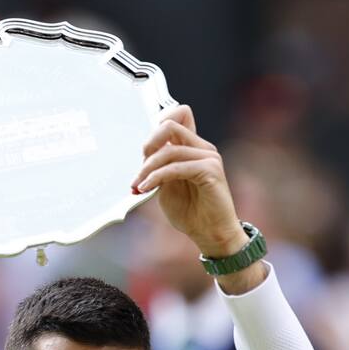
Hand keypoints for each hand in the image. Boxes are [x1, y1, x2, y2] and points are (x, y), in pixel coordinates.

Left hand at [132, 105, 264, 293]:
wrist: (210, 234)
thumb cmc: (191, 213)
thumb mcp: (166, 186)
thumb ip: (158, 167)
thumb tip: (144, 154)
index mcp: (193, 148)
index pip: (179, 115)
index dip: (156, 126)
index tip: (143, 152)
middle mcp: (202, 147)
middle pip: (169, 125)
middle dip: (148, 145)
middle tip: (138, 169)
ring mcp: (208, 157)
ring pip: (169, 150)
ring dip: (147, 169)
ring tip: (138, 186)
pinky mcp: (210, 170)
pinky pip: (176, 167)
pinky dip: (157, 177)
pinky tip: (145, 189)